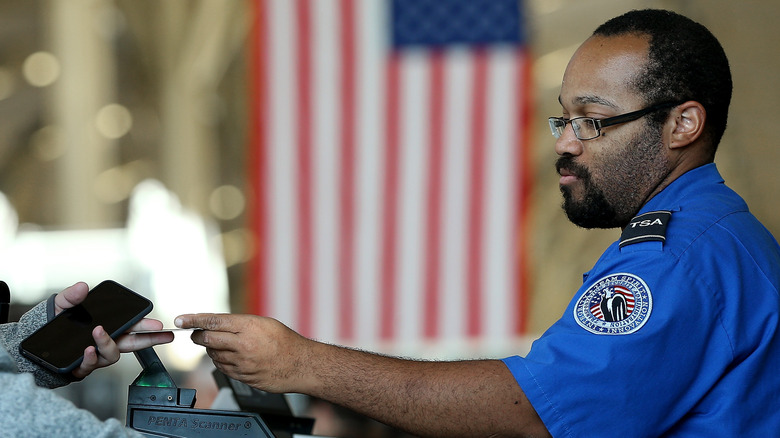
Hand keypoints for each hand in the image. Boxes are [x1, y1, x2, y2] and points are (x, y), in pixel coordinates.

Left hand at [54, 282, 173, 379]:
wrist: (31, 344)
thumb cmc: (51, 324)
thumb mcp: (60, 305)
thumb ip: (71, 296)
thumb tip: (82, 286)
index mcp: (107, 326)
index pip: (132, 327)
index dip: (146, 327)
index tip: (158, 325)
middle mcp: (104, 342)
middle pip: (132, 343)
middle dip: (149, 339)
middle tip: (161, 334)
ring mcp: (95, 356)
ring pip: (112, 355)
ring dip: (108, 344)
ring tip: (98, 332)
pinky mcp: (81, 367)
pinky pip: (90, 366)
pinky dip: (90, 358)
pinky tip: (87, 349)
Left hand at [174, 313, 311, 392]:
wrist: (301, 365)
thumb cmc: (286, 342)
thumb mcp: (264, 323)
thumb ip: (239, 323)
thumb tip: (216, 324)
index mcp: (249, 327)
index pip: (213, 321)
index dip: (194, 319)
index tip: (181, 319)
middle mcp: (243, 345)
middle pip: (208, 339)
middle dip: (197, 335)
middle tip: (195, 333)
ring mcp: (242, 363)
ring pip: (213, 355)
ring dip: (212, 349)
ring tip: (224, 345)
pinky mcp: (243, 377)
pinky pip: (223, 368)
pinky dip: (221, 361)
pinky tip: (230, 357)